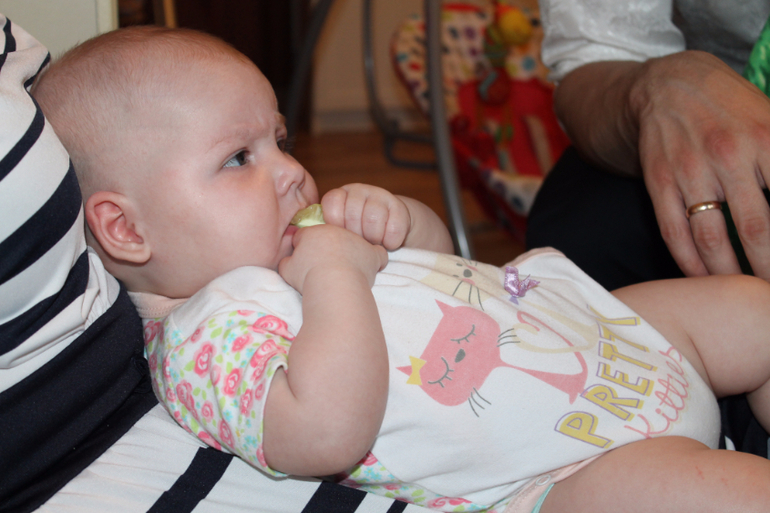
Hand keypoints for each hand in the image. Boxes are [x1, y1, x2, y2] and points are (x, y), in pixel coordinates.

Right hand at [278, 223, 387, 292]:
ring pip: (354, 243)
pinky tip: (370, 268)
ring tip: (346, 272)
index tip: (305, 263)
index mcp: (314, 232)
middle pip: (332, 239)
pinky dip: (375, 260)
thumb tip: (289, 261)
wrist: (333, 283)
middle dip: (328, 250)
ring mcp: (356, 241)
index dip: (304, 249)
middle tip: (325, 269)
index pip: (307, 235)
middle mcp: (337, 231)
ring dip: (350, 254)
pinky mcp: (372, 253)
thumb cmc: (307, 277)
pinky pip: (378, 253)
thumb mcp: (286, 270)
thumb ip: (286, 262)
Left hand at [321, 184, 410, 250]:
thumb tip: (304, 238)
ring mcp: (379, 195)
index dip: (336, 224)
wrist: (391, 225)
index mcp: (340, 195)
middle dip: (356, 236)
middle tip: (360, 243)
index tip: (342, 236)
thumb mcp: (341, 229)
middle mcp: (358, 190)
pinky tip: (388, 243)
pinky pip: (393, 228)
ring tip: (374, 243)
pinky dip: (390, 241)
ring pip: (372, 220)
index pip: (331, 203)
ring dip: (373, 238)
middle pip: (352, 215)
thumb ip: (326, 230)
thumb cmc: (358, 234)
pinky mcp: (398, 206)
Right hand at [632, 51, 769, 279]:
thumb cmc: (733, 108)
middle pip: (757, 228)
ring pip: (712, 238)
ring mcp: (690, 171)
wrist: (668, 86)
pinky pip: (674, 233)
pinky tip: (705, 281)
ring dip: (730, 274)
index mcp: (767, 137)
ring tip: (747, 293)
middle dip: (768, 268)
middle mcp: (728, 155)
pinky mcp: (659, 183)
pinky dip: (689, 263)